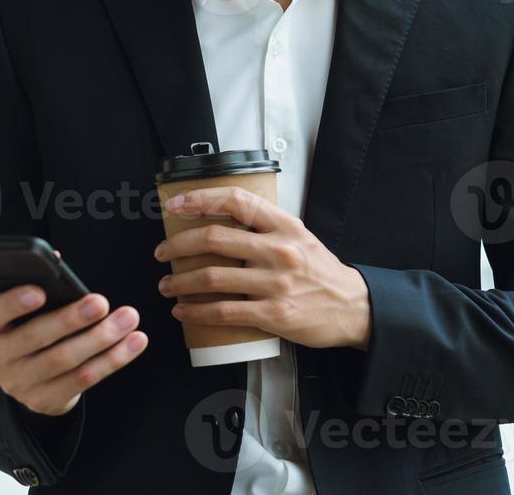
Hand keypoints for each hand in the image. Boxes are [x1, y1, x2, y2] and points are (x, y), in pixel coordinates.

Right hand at [0, 283, 146, 417]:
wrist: (22, 373)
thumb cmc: (25, 322)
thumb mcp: (18, 306)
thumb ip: (33, 283)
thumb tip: (56, 258)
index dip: (13, 303)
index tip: (39, 291)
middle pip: (35, 337)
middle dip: (71, 319)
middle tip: (101, 302)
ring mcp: (17, 383)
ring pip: (64, 360)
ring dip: (101, 338)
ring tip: (129, 317)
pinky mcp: (43, 400)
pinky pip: (83, 379)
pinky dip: (113, 359)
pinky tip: (135, 341)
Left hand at [154, 186, 371, 350]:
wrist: (351, 307)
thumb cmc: (320, 272)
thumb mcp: (300, 237)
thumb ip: (266, 227)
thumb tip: (221, 219)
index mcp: (285, 226)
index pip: (236, 201)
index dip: (201, 199)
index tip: (177, 204)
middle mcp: (280, 250)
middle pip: (214, 239)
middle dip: (178, 245)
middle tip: (162, 252)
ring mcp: (276, 283)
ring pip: (212, 277)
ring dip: (180, 281)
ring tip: (167, 284)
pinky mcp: (273, 314)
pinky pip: (223, 311)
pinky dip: (196, 311)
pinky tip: (183, 310)